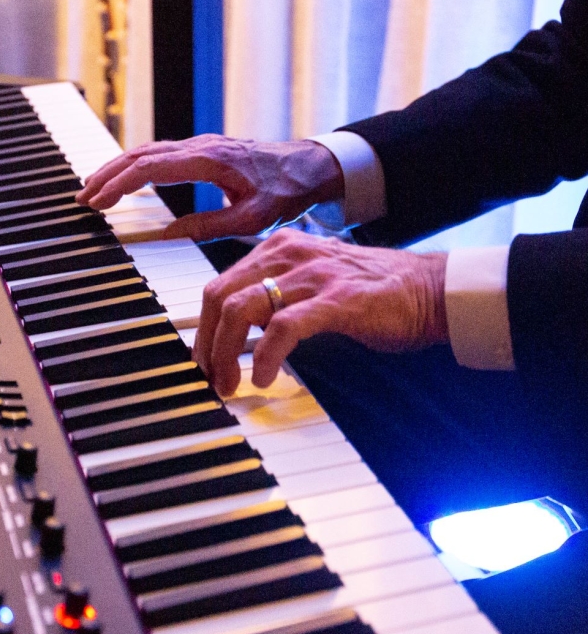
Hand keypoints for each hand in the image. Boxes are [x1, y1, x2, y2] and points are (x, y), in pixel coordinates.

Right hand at [75, 135, 342, 240]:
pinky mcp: (203, 150)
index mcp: (210, 160)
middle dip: (108, 175)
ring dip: (118, 168)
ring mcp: (201, 145)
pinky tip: (124, 179)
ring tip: (94, 191)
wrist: (311, 165)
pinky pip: (160, 153)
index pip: (151, 167)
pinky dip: (135, 165)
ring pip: (148, 150)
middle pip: (141, 154)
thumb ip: (208, 227)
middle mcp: (201, 146)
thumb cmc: (286, 191)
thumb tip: (166, 235)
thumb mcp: (251, 219)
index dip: (119, 183)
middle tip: (83, 199)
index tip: (97, 201)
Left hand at [194, 229, 448, 395]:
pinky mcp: (336, 300)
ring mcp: (312, 275)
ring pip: (242, 309)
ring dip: (226, 353)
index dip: (204, 329)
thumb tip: (239, 330)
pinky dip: (264, 356)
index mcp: (279, 249)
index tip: (205, 362)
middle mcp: (288, 254)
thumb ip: (276, 295)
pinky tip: (263, 378)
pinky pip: (283, 328)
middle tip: (212, 379)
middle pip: (220, 296)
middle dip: (207, 344)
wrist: (430, 290)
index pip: (220, 285)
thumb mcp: (312, 281)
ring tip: (231, 384)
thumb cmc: (373, 292)